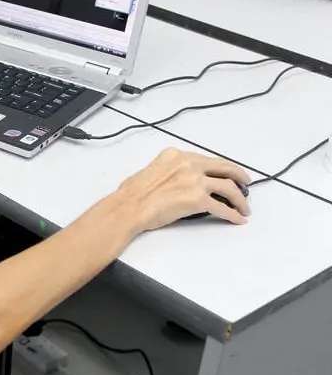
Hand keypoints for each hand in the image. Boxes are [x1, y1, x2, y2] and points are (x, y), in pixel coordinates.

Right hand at [116, 149, 251, 230]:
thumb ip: (169, 170)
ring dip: (240, 199)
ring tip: (244, 207)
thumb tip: (177, 181)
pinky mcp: (198, 199)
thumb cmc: (132, 194)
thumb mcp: (151, 170)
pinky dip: (232, 214)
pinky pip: (222, 207)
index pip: (206, 160)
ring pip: (229, 187)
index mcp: (176, 155)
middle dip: (239, 176)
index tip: (226, 173)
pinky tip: (236, 219)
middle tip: (246, 185)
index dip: (220, 168)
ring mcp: (195, 181)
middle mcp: (188, 164)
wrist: (128, 207)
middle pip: (224, 168)